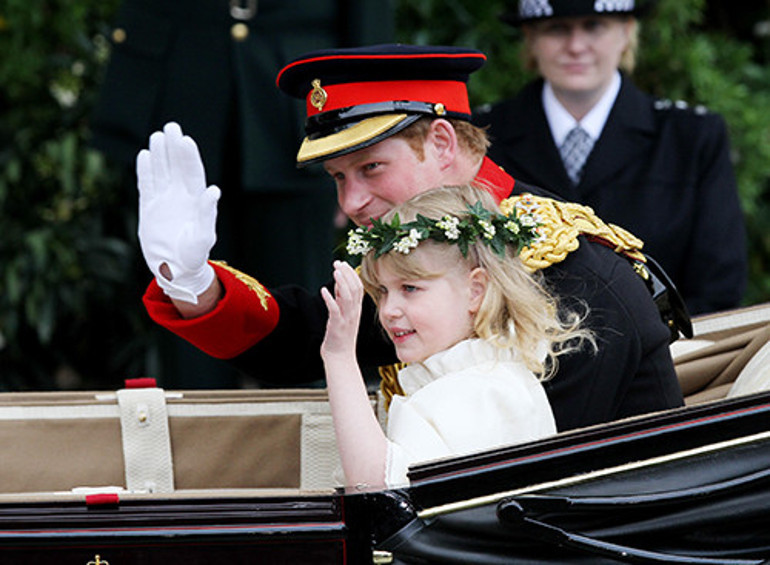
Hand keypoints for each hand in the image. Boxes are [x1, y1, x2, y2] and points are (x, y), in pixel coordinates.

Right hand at [136, 122, 219, 303]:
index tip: (185, 140)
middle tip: (171, 127)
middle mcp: (181, 196)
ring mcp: (165, 200)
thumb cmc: (193, 256)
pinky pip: (147, 185)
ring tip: (157, 136)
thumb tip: (213, 191)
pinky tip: (144, 155)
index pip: (192, 173)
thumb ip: (207, 215)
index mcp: (196, 201)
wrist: (175, 270)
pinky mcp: (150, 207)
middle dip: (174, 148)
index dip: (188, 157)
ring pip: (162, 172)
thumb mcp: (202, 238)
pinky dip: (146, 171)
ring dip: (160, 155)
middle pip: (177, 167)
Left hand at [321, 261, 363, 359]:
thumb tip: (338, 284)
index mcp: (356, 309)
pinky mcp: (337, 326)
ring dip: (341, 283)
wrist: (340, 357)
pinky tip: (324, 291)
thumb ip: (342, 300)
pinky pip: (335, 310)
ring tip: (335, 271)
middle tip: (338, 263)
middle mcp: (353, 312)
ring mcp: (346, 319)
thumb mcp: (343, 315)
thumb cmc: (340, 337)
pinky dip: (330, 299)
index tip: (342, 264)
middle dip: (347, 274)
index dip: (351, 274)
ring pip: (347, 297)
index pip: (358, 287)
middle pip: (354, 289)